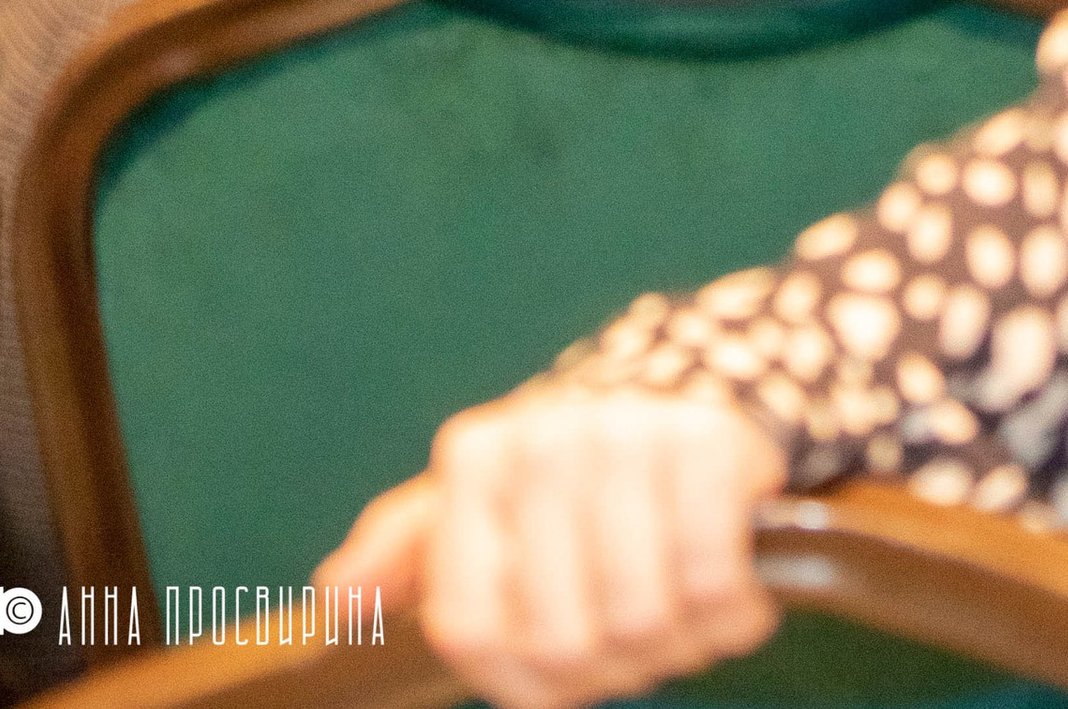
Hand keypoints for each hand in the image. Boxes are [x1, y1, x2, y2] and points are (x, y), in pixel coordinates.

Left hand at [315, 389, 783, 708]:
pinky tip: (730, 589)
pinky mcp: (706, 444)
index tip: (565, 662)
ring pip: (638, 618)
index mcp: (475, 459)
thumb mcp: (482, 501)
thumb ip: (407, 551)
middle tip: (641, 636)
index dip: (526, 678)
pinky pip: (710, 582)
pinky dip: (729, 611)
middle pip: (562, 639)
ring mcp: (625, 434)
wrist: (694, 389)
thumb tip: (338, 600)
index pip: (473, 632)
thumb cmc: (574, 473)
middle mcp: (541, 438)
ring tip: (686, 609)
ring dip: (677, 641)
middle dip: (614, 663)